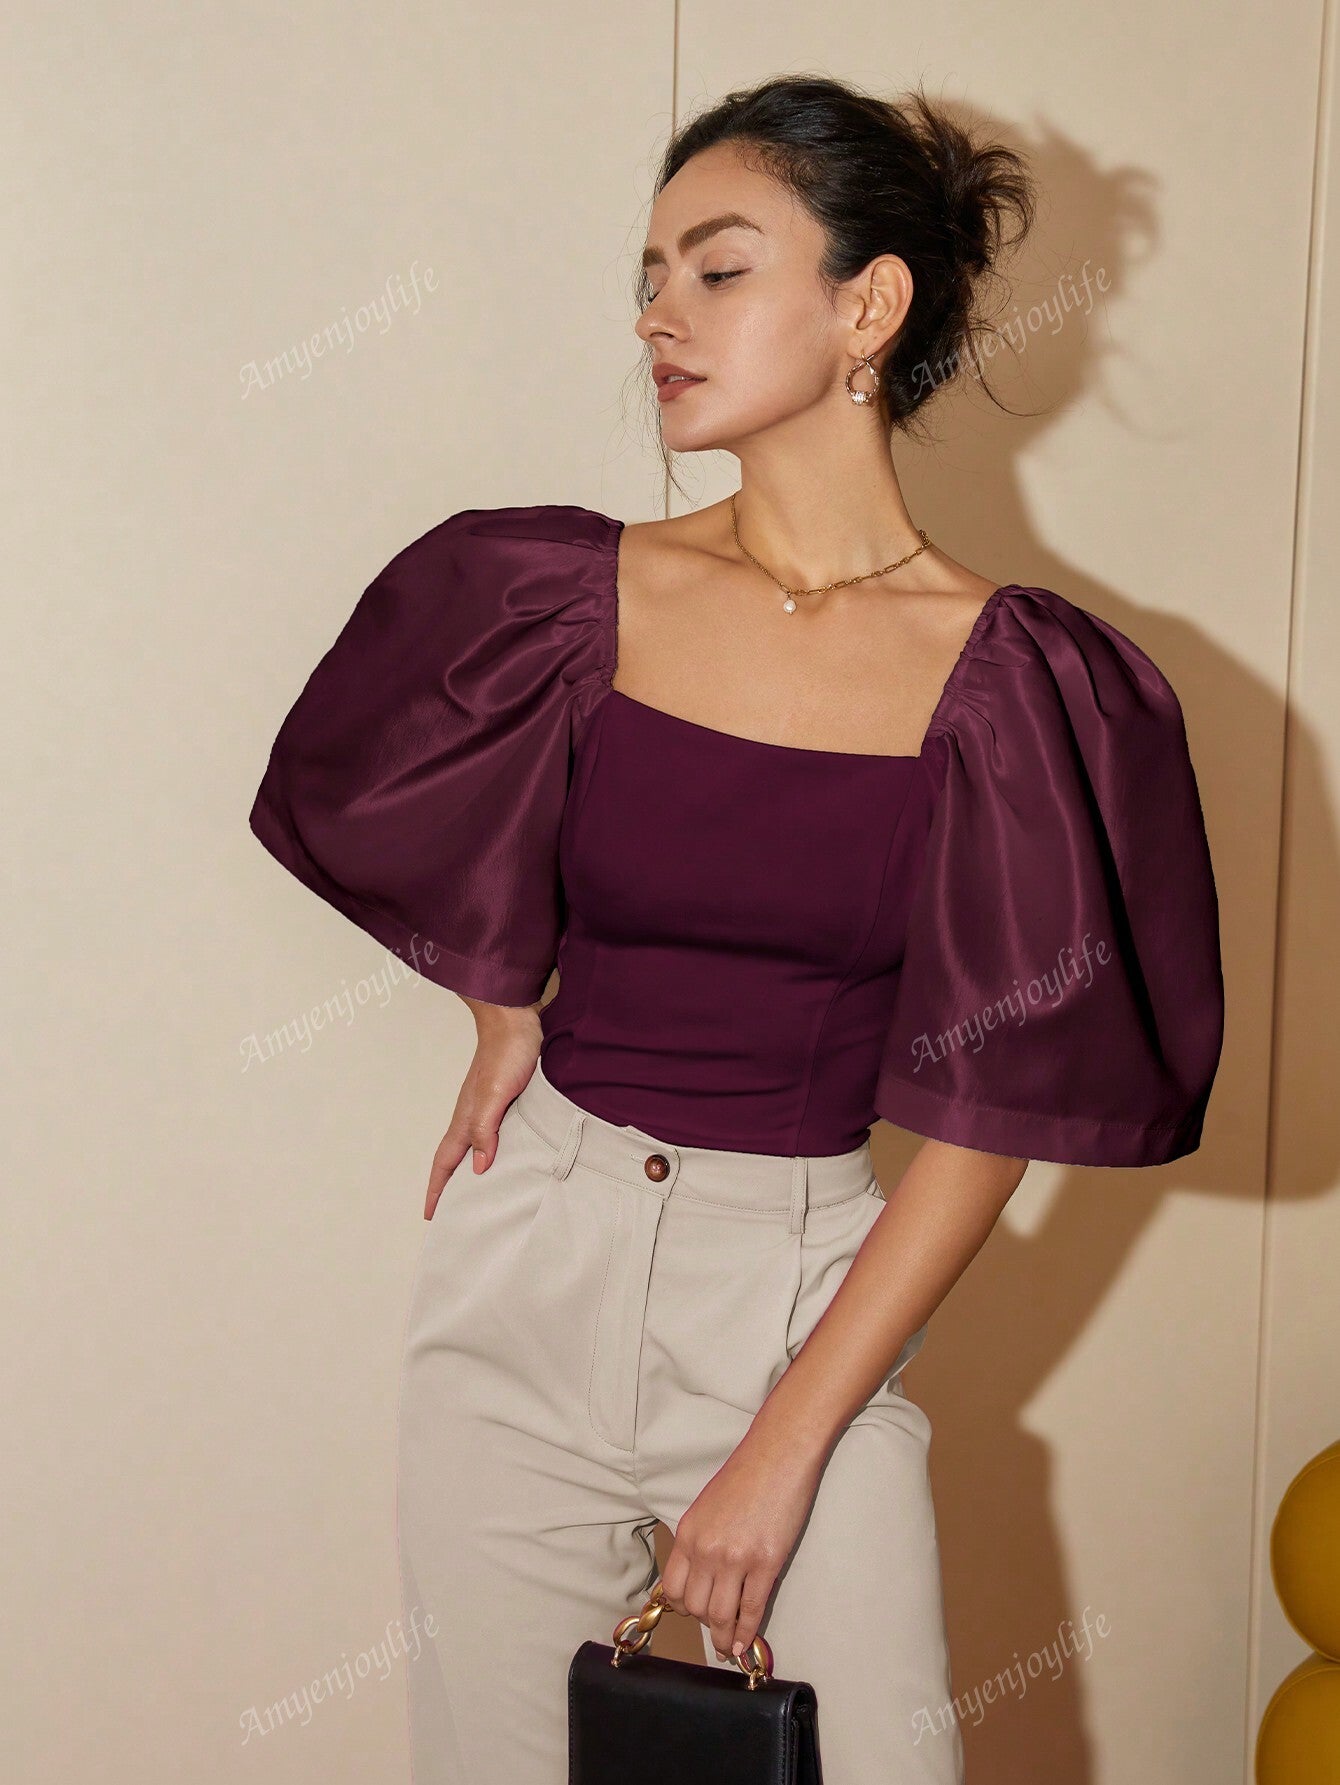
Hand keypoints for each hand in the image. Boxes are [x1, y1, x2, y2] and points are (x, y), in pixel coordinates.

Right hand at [424, 1001, 541, 1218]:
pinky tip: (505, 1158)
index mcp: (466, 1119)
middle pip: (455, 1159)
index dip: (437, 1190)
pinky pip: (491, 1135)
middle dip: (449, 1187)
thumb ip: (486, 1129)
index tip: (430, 1216)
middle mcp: (472, 1116)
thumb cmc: (507, 1053)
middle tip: (450, 1215)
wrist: (516, 1020)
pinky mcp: (502, 1100)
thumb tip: (479, 1168)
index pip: (446, 1163)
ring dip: (470, 1171)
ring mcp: (486, 1108)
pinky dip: (491, 1152)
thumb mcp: (497, 1095)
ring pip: (473, 1148)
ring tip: (477, 1195)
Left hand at [659, 1425, 822, 1662]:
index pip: (674, 1588)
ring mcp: (736, 1559)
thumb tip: (703, 1574)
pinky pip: (752, 1610)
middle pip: (695, 1607)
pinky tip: (746, 1644)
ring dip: (723, 1637)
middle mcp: (706, 1550)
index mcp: (689, 1534)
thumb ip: (701, 1539)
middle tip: (716, 1629)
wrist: (777, 1455)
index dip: (683, 1608)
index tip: (693, 1614)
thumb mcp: (707, 1507)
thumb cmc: (745, 1475)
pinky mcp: (766, 1564)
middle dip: (704, 1624)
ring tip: (728, 1646)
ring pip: (720, 1616)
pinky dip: (747, 1633)